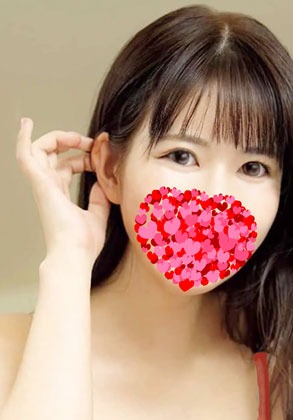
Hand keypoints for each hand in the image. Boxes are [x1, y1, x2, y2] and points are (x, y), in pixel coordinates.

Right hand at [16, 118, 111, 264]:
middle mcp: (49, 188)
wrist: (75, 254)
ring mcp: (42, 184)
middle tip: (90, 142)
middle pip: (53, 155)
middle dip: (71, 143)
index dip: (82, 157)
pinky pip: (25, 155)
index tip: (99, 156)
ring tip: (75, 136)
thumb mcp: (97, 216)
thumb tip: (101, 183)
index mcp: (60, 195)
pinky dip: (23, 138)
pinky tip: (26, 124)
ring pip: (40, 150)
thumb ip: (98, 199)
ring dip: (57, 138)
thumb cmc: (83, 243)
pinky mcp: (40, 183)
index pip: (67, 167)